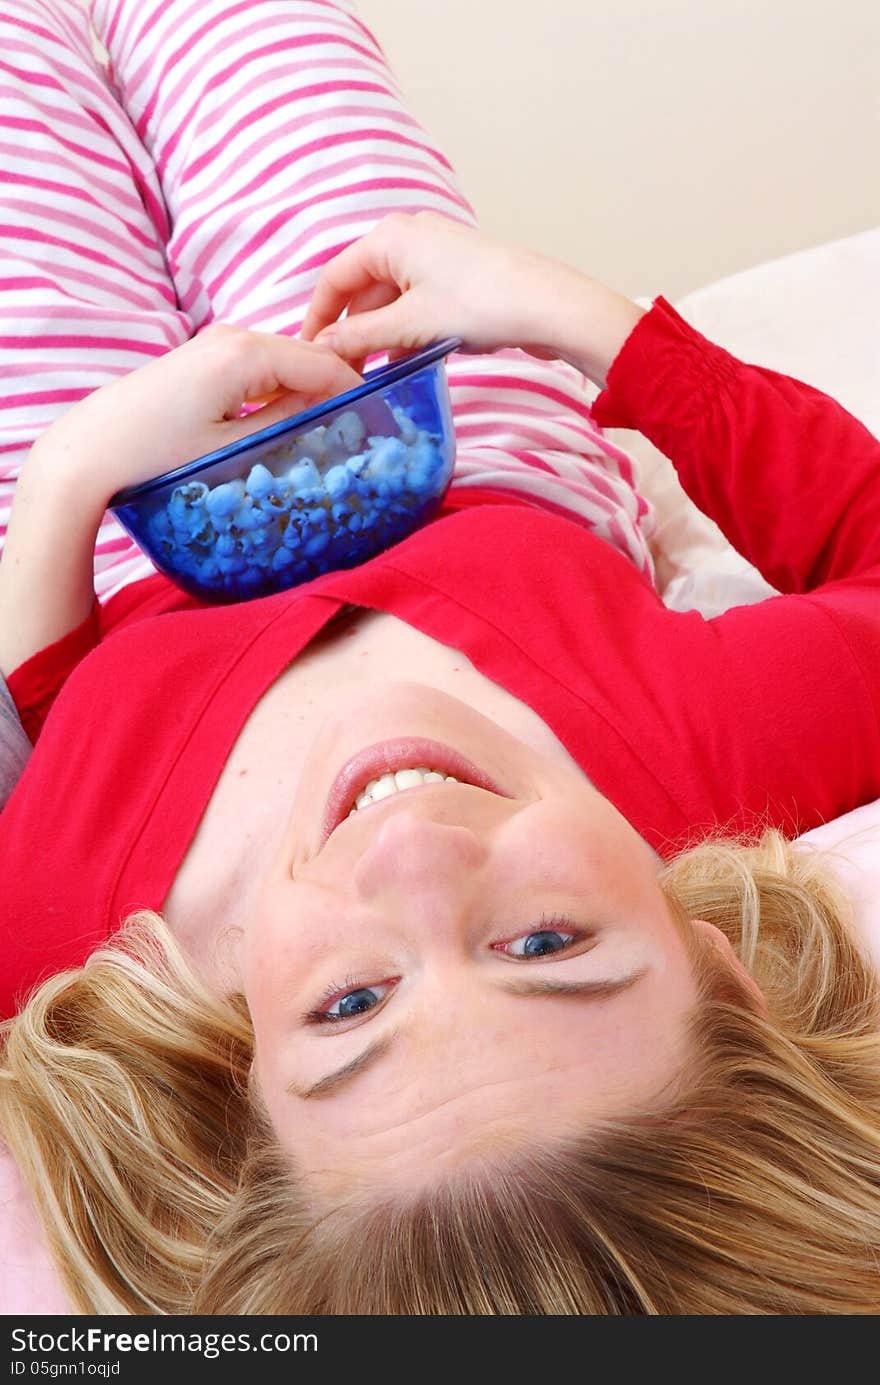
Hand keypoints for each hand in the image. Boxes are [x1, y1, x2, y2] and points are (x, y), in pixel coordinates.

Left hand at [32, 324, 362, 508]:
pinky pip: (259, 369)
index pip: (326, 363)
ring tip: (328, 432)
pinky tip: (285, 423)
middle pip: (307, 357)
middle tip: (363, 431)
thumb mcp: (233, 449)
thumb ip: (286, 424)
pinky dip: (279, 391)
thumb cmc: (157, 454)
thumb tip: (328, 415)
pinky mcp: (202, 358)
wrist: (92, 450)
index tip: (384, 423)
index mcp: (246, 354)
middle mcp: (233, 337)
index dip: (359, 392)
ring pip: (284, 363)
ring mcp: (215, 344)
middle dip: (337, 390)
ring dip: (307, 392)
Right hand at [301, 211, 644, 387]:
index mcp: (389, 238)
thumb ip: (360, 338)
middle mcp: (410, 237)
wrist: (549, 306)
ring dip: (381, 337)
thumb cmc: (480, 305)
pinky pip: (418, 303)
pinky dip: (407, 332)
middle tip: (342, 373)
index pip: (335, 279)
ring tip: (374, 376)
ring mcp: (437, 254)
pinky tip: (407, 363)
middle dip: (352, 332)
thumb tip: (321, 349)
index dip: (318, 320)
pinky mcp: (458, 275)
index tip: (307, 355)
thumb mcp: (409, 326)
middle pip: (363, 289)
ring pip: (392, 300)